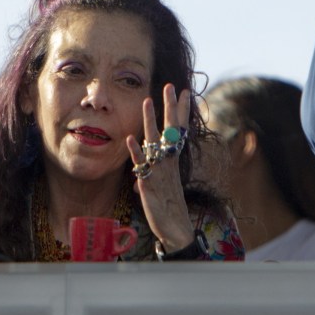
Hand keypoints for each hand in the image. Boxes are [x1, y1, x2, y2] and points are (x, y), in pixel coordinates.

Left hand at [126, 83, 194, 251]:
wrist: (175, 228)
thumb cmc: (169, 206)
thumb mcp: (165, 184)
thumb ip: (155, 172)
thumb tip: (143, 169)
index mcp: (174, 160)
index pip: (180, 129)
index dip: (181, 110)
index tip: (184, 91)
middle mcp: (169, 161)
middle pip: (171, 129)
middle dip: (170, 107)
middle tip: (171, 87)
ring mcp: (160, 170)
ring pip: (155, 141)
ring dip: (151, 121)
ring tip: (147, 102)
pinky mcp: (150, 182)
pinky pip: (142, 164)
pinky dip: (136, 151)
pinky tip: (130, 138)